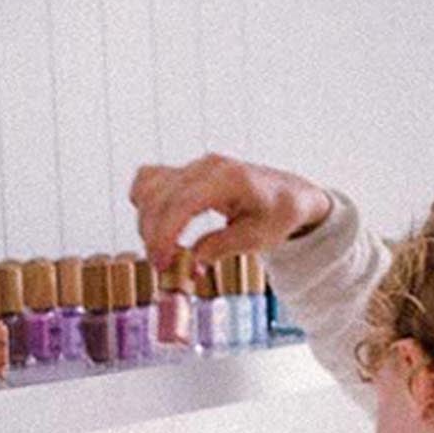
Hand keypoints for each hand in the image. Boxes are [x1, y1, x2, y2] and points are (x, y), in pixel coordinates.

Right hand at [129, 153, 332, 266]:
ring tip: (163, 250)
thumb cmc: (279, 214)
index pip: (183, 202)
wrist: (289, 194)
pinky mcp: (184, 172)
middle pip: (160, 196)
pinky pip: (150, 181)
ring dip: (147, 221)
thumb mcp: (259, 238)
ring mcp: (193, 166)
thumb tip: (190, 264)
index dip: (166, 233)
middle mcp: (207, 166)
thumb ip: (221, 247)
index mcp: (230, 178)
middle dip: (153, 234)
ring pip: (149, 187)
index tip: (161, 261)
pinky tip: (157, 226)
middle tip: (162, 266)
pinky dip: (145, 204)